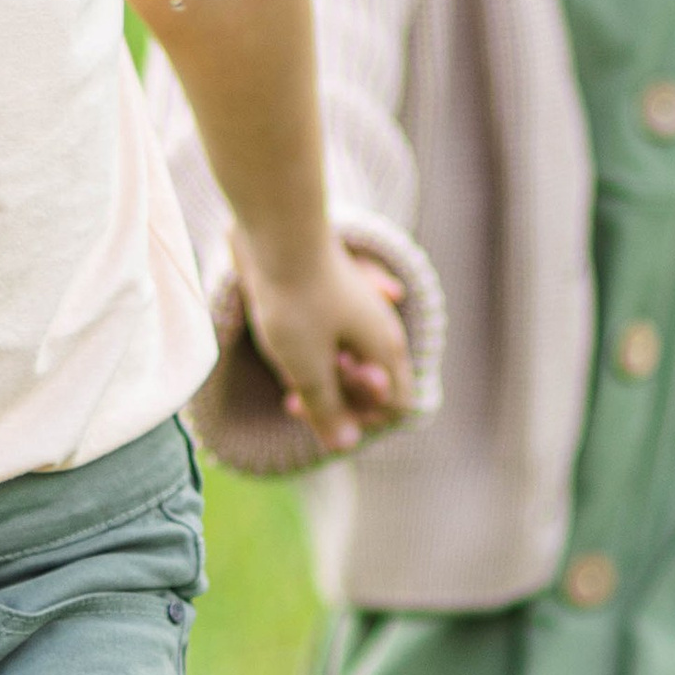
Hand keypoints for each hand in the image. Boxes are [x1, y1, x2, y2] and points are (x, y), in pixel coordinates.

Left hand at [237, 233, 411, 454]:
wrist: (277, 231)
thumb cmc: (295, 300)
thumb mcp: (307, 367)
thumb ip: (328, 408)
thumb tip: (345, 444)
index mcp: (386, 348)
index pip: (397, 405)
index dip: (362, 420)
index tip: (322, 410)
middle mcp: (381, 330)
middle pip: (376, 386)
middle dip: (338, 401)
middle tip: (297, 396)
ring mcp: (360, 313)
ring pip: (352, 364)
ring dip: (323, 379)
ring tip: (289, 371)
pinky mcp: (335, 300)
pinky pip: (334, 342)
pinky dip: (313, 354)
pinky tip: (285, 347)